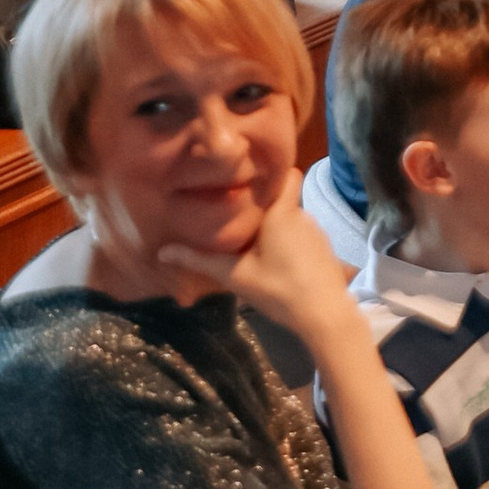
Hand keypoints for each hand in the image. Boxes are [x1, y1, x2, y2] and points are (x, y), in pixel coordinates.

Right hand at [157, 178, 358, 362]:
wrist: (325, 315)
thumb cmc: (279, 289)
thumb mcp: (236, 275)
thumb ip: (201, 260)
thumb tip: (162, 251)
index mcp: (283, 213)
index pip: (289, 174)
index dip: (273, 172)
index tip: (250, 179)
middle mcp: (304, 216)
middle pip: (282, 202)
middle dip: (263, 209)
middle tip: (237, 218)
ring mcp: (318, 232)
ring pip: (292, 221)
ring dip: (276, 229)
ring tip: (254, 242)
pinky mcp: (325, 250)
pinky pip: (303, 237)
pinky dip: (290, 244)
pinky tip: (278, 262)